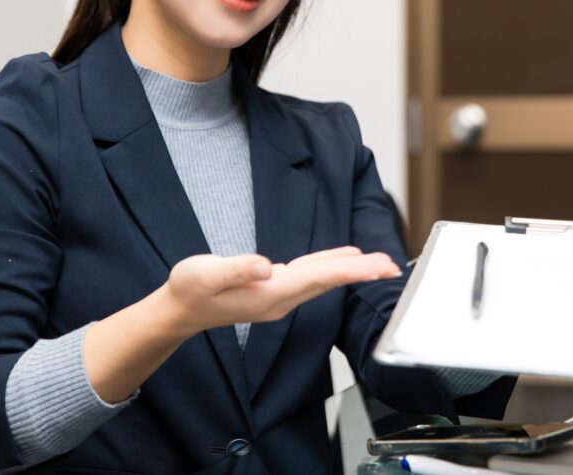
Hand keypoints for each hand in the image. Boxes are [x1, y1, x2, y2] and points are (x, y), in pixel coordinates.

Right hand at [161, 246, 402, 336]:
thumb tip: (264, 267)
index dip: (349, 271)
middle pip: (328, 282)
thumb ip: (236, 270)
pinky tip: (342, 262)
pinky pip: (311, 278)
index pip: (318, 279)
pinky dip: (330, 268)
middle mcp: (280, 299)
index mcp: (270, 293)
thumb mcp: (205, 274)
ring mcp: (279, 297)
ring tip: (378, 264)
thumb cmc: (190, 289)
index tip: (376, 267)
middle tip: (392, 265)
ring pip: (322, 281)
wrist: (180, 310)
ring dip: (351, 272)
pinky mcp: (274, 290)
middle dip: (361, 273)